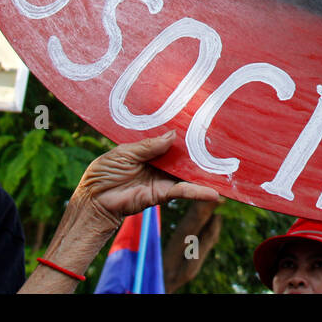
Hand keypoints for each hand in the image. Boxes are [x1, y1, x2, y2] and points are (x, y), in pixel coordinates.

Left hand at [72, 132, 219, 225]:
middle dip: (200, 150)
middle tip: (221, 141)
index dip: (182, 132)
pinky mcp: (162, 194)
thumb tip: (173, 135)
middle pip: (182, 156)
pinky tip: (214, 193)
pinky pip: (183, 191)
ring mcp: (162, 179)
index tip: (200, 121)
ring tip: (227, 168)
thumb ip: (149, 145)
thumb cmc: (103, 173)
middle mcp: (159, 164)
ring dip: (205, 171)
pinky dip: (198, 192)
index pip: (169, 139)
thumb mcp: (124, 152)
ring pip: (187, 173)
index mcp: (148, 150)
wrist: (94, 200)